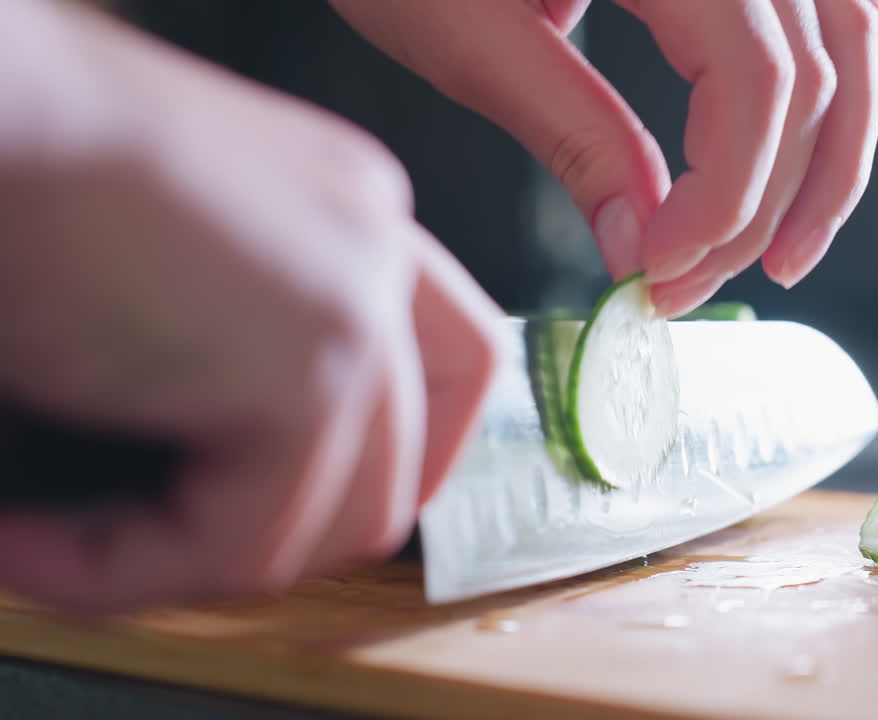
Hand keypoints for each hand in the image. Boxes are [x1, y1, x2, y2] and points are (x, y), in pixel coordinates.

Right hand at [0, 3, 503, 614]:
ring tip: (69, 545)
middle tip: (170, 550)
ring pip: (339, 520)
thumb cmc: (29, 174)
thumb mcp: (175, 261)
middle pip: (408, 460)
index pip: (454, 367)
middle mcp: (376, 248)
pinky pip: (242, 539)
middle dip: (299, 539)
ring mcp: (357, 303)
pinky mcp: (307, 365)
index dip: (395, 468)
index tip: (301, 516)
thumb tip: (229, 477)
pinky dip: (132, 571)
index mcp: (355, 216)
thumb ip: (239, 346)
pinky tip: (38, 544)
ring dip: (196, 560)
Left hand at [333, 0, 877, 314]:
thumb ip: (575, 137)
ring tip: (797, 251)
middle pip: (809, 81)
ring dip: (838, 162)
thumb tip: (647, 248)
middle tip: (694, 284)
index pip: (757, 85)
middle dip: (762, 204)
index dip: (725, 197)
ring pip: (849, 48)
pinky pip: (851, 5)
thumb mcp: (469, 31)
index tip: (662, 270)